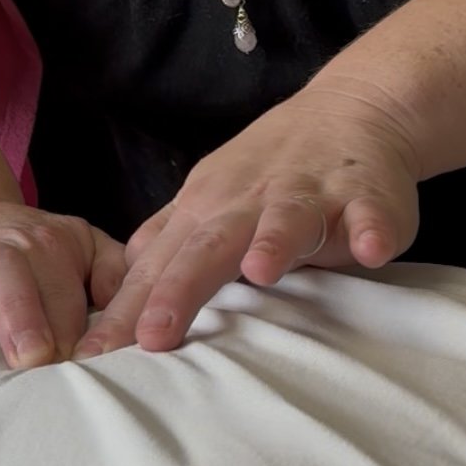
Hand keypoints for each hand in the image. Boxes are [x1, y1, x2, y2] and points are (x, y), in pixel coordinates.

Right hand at [0, 199, 126, 379]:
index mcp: (42, 242)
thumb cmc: (34, 252)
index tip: (81, 361)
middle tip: (30, 358)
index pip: (61, 281)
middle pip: (4, 269)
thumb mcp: (82, 247)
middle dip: (19, 312)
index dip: (71, 322)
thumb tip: (141, 315)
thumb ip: (115, 274)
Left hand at [73, 80, 421, 359]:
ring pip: (287, 218)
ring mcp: (309, 193)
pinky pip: (370, 213)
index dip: (128, 309)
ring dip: (274, 242)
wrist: (349, 110)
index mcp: (207, 208)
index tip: (95, 355)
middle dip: (178, 289)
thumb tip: (118, 284)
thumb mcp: (208, 199)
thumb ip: (168, 241)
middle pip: (208, 245)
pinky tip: (370, 249)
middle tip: (151, 338)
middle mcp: (250, 200)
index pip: (161, 264)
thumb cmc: (269, 171)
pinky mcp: (365, 194)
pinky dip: (370, 228)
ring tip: (261, 272)